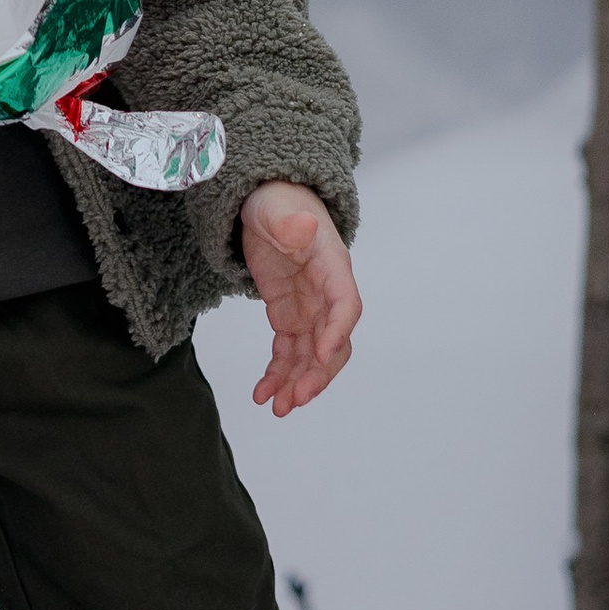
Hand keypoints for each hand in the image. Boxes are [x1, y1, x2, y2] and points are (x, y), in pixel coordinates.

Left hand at [240, 181, 359, 416]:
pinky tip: (263, 394)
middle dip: (317, 373)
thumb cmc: (276, 201)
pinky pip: (288, 354)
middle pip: (333, 341)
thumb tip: (304, 226)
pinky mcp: (290, 318)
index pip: (345, 303)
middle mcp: (327, 293)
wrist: (267, 203)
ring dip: (297, 384)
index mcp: (331, 266)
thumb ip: (288, 221)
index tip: (319, 355)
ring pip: (311, 357)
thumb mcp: (274, 206)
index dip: (336, 331)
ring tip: (277, 408)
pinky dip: (278, 375)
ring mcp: (310, 309)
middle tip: (296, 399)